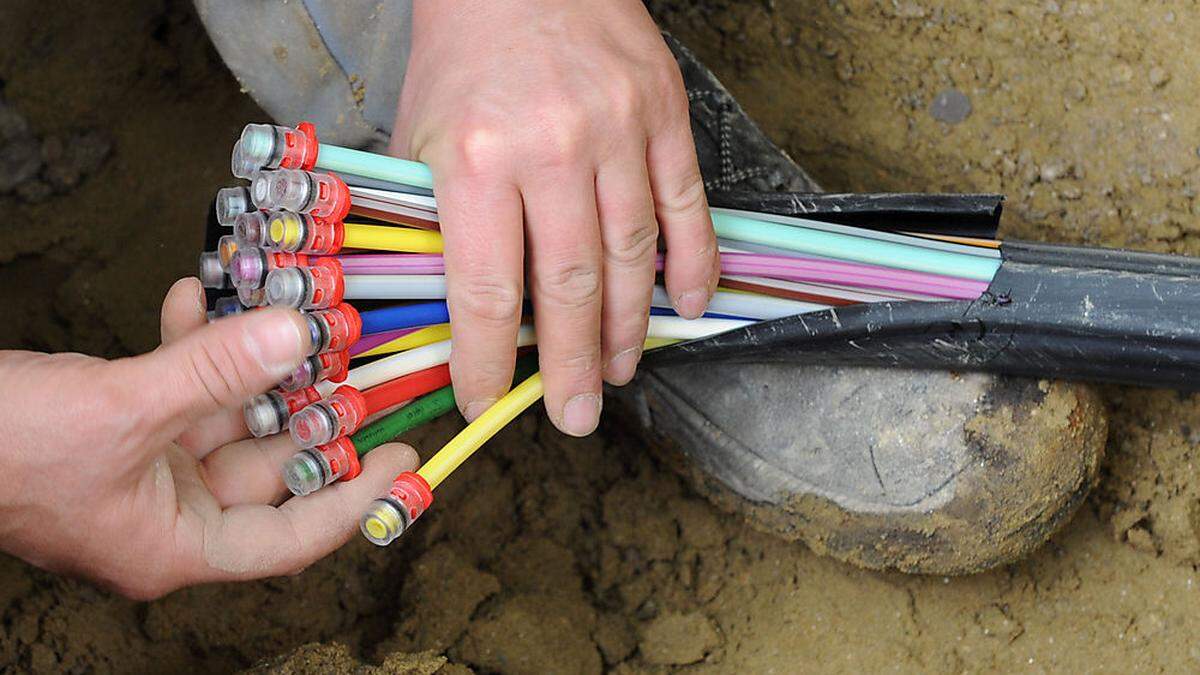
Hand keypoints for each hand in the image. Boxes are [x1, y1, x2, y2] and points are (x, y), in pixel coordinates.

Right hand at [0, 278, 416, 598]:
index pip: (291, 537)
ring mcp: (141, 469)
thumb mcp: (121, 409)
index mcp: (174, 545)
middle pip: (267, 467)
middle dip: (308, 409)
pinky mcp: (117, 426)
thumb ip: (215, 373)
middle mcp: (166, 513)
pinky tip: (198, 295)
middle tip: (355, 360)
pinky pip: (175, 388)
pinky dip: (190, 345)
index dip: (355, 498)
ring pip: (225, 416)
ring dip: (250, 363)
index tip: (403, 454)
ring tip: (286, 311)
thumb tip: (299, 335)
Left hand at [391, 0, 718, 435]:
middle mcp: (550, 150)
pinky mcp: (664, 114)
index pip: (487, 291)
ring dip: (628, 328)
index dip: (488, 361)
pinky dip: (691, 264)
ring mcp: (618, 132)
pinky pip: (686, 206)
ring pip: (630, 257)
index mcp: (475, 159)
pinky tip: (689, 307)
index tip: (488, 402)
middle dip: (572, 365)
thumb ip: (437, 222)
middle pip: (569, 288)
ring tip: (619, 373)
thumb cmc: (462, 55)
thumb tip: (460, 312)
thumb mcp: (419, 138)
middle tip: (574, 416)